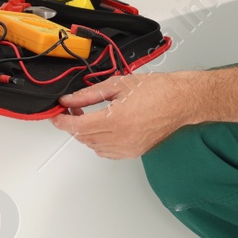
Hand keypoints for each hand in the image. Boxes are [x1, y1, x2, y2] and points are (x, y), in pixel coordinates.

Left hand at [51, 73, 192, 158]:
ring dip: (86, 134)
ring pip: (94, 146)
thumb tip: (69, 100)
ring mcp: (128, 148)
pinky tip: (104, 129)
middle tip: (74, 110)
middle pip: (84, 137)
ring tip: (90, 117)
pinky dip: (99, 143)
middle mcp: (121, 138)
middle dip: (74, 124)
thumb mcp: (117, 84)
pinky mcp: (134, 152)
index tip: (57, 116)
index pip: (78, 126)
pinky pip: (108, 152)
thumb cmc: (157, 90)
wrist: (180, 100)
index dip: (62, 121)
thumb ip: (88, 95)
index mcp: (115, 120)